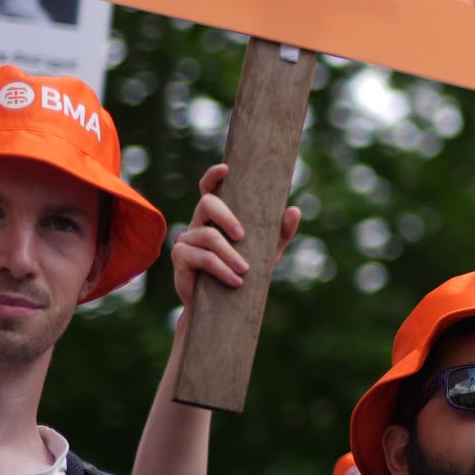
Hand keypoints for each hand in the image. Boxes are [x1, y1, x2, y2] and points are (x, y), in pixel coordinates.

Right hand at [170, 163, 300, 309]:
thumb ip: (280, 232)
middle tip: (242, 236)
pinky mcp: (180, 257)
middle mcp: (200, 223)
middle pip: (207, 204)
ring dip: (229, 253)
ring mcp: (187, 239)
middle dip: (226, 217)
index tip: (226, 169)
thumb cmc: (244, 272)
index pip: (211, 189)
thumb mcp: (267, 252)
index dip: (213, 176)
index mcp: (218, 217)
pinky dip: (221, 268)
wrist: (223, 306)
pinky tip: (235, 280)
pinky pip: (201, 257)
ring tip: (244, 270)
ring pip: (207, 235)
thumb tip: (293, 210)